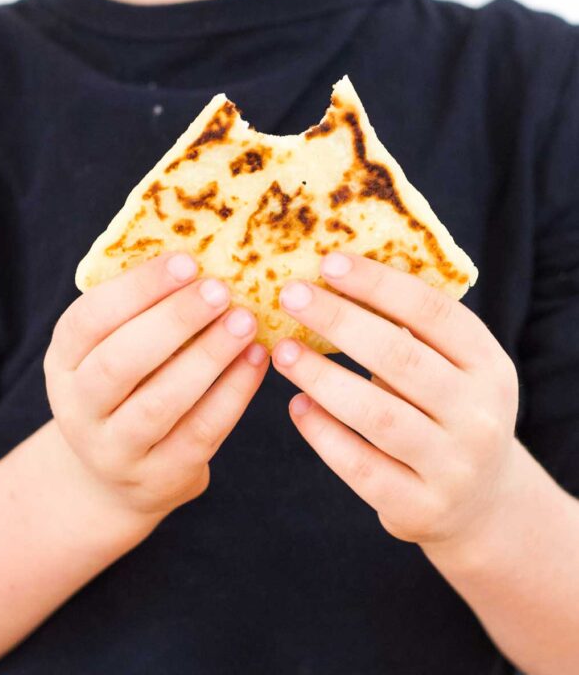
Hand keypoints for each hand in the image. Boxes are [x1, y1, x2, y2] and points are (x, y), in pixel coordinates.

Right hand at [44, 251, 268, 521]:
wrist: (115, 476)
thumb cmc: (127, 386)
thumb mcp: (113, 347)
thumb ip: (142, 307)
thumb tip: (203, 245)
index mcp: (63, 361)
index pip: (89, 320)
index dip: (138, 288)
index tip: (187, 260)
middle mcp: (79, 408)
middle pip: (120, 363)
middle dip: (174, 320)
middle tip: (221, 289)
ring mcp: (115, 450)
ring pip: (161, 403)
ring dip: (209, 357)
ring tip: (246, 321)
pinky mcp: (159, 478)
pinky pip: (200, 433)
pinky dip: (233, 393)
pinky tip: (257, 359)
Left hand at [272, 251, 519, 551]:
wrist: (482, 503)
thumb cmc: (447, 409)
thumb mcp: (452, 368)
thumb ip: (410, 328)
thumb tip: (332, 272)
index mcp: (488, 365)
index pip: (433, 313)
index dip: (380, 283)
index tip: (328, 262)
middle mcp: (478, 414)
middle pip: (401, 358)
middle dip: (339, 321)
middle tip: (290, 295)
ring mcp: (452, 466)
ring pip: (377, 414)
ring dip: (322, 377)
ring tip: (282, 350)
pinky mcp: (420, 507)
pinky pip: (361, 467)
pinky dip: (324, 434)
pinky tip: (296, 406)